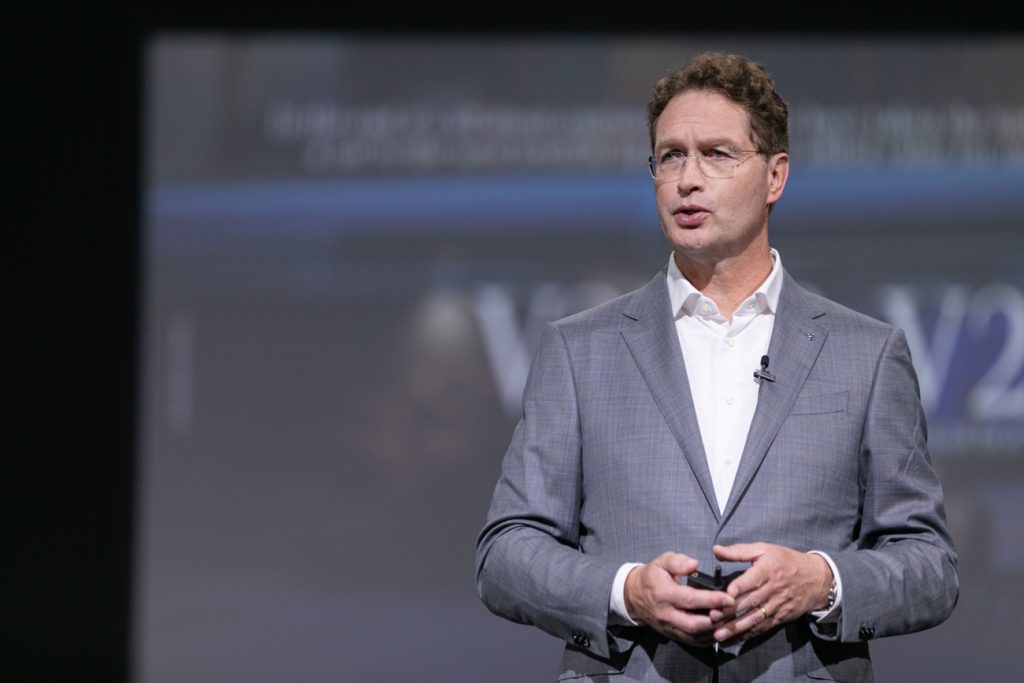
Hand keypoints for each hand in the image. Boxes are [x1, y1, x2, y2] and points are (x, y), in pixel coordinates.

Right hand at [624, 552, 735, 647]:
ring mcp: (669, 628)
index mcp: (664, 594)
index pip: (690, 600)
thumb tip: (694, 564)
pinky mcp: (673, 635)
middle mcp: (666, 614)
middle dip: (716, 620)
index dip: (711, 600)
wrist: (634, 595)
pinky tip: (719, 628)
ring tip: (729, 619)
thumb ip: (678, 561)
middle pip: (694, 624)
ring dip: (715, 630)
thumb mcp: (661, 561)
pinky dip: (709, 638)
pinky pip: (693, 642)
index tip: (729, 598)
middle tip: (732, 611)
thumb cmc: (652, 576)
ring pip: (695, 636)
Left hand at [710, 543, 832, 645]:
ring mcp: (776, 606)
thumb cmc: (786, 561)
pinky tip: (732, 641)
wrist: (816, 579)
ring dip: (736, 628)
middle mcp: (773, 589)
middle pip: (750, 602)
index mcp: (768, 569)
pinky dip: (746, 636)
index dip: (739, 587)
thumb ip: (739, 551)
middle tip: (712, 617)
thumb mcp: (764, 549)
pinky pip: (761, 628)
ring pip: (754, 619)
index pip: (753, 579)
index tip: (726, 593)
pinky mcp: (779, 618)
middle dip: (731, 611)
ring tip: (719, 635)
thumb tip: (716, 550)